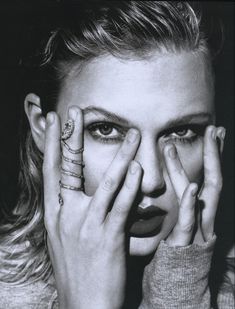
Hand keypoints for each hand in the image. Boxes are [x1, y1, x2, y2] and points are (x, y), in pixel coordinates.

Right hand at [43, 106, 140, 308]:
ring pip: (106, 182)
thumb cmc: (76, 268)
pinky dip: (133, 185)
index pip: (50, 170)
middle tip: (76, 111)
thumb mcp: (63, 236)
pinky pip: (123, 204)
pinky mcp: (108, 236)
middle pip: (69, 168)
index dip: (50, 143)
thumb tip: (76, 189)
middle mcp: (66, 214)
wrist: (84, 304)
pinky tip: (139, 168)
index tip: (53, 121)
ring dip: (122, 155)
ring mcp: (87, 224)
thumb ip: (70, 210)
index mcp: (54, 213)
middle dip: (73, 137)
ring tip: (133, 135)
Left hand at [165, 125, 224, 245]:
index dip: (213, 155)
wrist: (175, 279)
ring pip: (206, 194)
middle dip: (216, 154)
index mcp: (200, 209)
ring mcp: (200, 228)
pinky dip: (191, 204)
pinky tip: (192, 187)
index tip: (212, 132)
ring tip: (207, 141)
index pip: (209, 176)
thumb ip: (180, 200)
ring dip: (209, 167)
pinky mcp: (186, 241)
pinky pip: (191, 222)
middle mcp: (205, 215)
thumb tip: (180, 180)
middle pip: (215, 179)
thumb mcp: (181, 219)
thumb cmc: (176, 246)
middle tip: (215, 129)